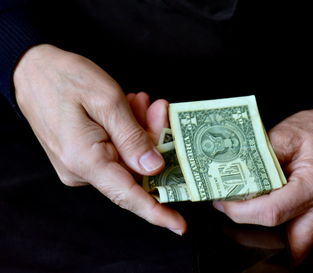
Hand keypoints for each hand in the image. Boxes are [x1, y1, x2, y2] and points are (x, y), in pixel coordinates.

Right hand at [13, 44, 185, 234]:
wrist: (31, 69)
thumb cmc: (64, 78)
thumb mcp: (107, 101)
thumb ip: (132, 138)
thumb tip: (154, 168)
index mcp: (86, 160)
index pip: (128, 195)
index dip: (157, 211)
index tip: (179, 225)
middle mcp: (81, 170)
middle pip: (134, 170)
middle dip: (154, 143)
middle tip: (159, 110)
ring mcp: (80, 164)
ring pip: (127, 158)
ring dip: (140, 132)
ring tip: (141, 103)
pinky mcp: (82, 156)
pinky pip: (115, 151)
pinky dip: (127, 133)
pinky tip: (130, 109)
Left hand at [213, 109, 312, 263]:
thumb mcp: (285, 135)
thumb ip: (260, 158)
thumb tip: (232, 177)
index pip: (272, 212)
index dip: (241, 212)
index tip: (222, 203)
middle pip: (285, 244)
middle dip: (252, 239)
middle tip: (229, 218)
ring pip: (294, 250)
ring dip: (265, 239)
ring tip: (242, 215)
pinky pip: (297, 240)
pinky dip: (276, 235)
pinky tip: (259, 217)